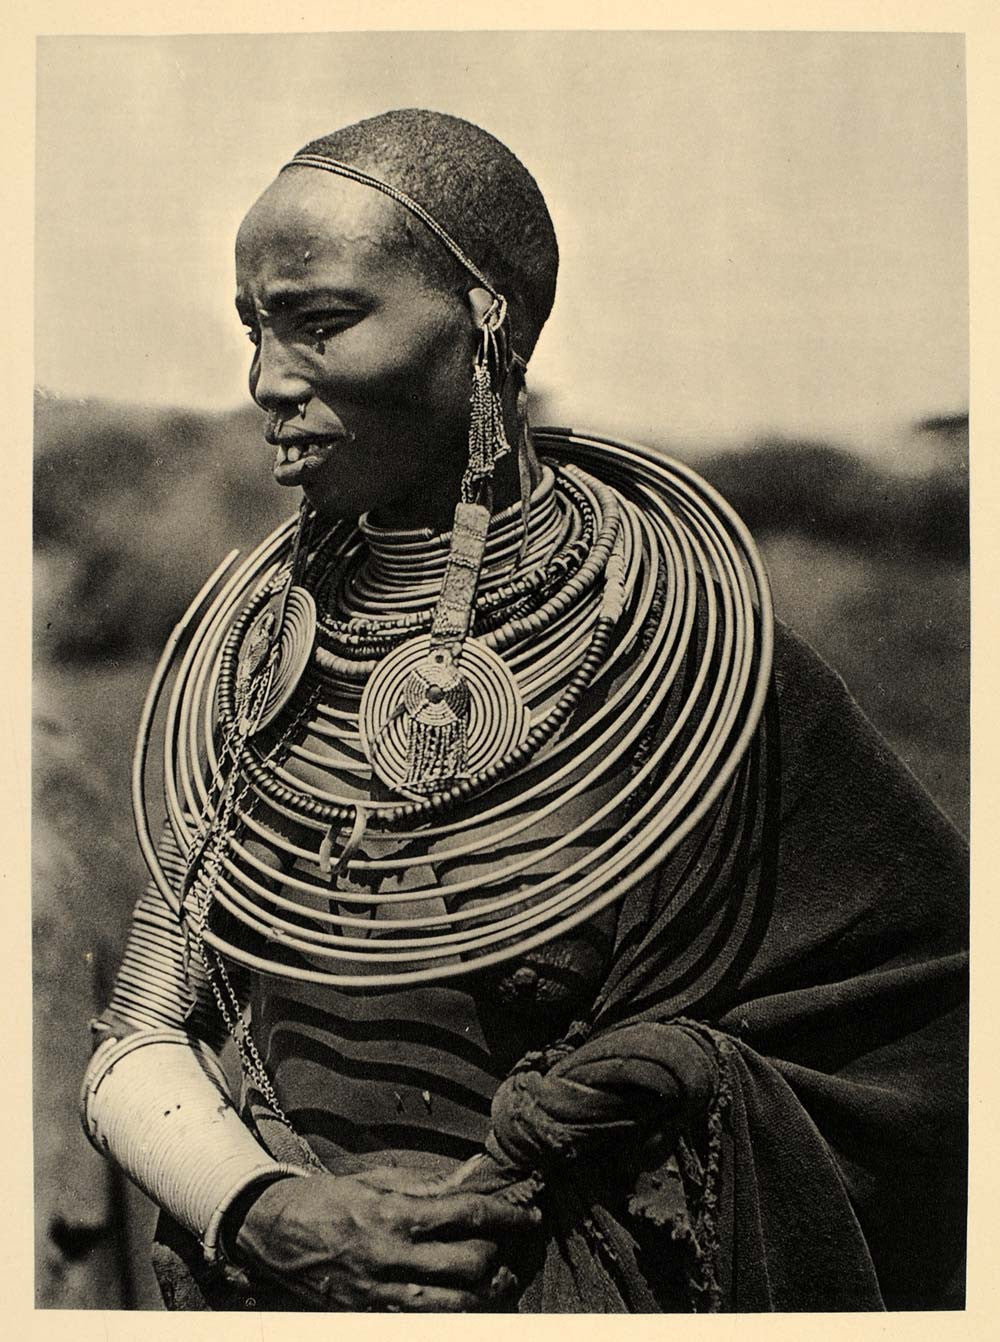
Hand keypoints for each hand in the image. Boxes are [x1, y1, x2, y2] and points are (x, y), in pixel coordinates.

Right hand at [233, 1168, 536, 1310]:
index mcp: (393, 1212)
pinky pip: (418, 1323)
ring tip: (497, 1283)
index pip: (466, 1213)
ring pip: (451, 1306)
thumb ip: (430, 1181)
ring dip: (483, 1295)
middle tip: (508, 1249)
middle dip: (497, 1257)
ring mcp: (378, 1292)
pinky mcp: (366, 1315)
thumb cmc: (327, 1198)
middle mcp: (389, 1255)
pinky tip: (461, 1303)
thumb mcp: (375, 1179)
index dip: (506, 1214)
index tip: (529, 1215)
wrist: (270, 1230)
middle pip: (467, 1264)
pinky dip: (447, 1314)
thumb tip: (477, 1169)